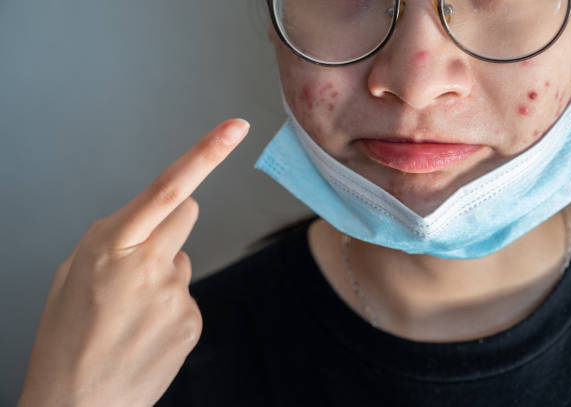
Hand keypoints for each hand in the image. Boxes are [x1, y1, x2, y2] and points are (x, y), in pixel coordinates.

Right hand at [17, 118, 249, 406]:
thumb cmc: (65, 340)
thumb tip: (148, 220)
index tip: (236, 127)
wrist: (77, 406)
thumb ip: (113, 238)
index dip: (206, 154)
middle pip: (188, 213)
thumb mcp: (71, 274)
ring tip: (131, 312)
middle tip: (143, 258)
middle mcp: (149, 263)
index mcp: (111, 245)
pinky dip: (170, 307)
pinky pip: (187, 296)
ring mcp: (176, 294)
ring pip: (183, 259)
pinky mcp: (192, 320)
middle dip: (172, 223)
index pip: (168, 188)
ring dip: (164, 274)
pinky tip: (146, 331)